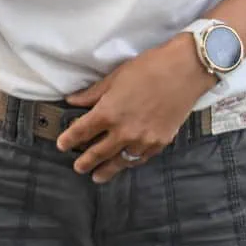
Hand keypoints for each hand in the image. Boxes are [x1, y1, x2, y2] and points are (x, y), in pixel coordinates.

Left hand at [55, 41, 209, 183]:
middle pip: (98, 152)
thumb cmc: (148, 68)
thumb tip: (72, 100)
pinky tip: (125, 163)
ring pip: (120, 161)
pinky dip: (129, 162)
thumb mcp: (115, 78)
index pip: (81, 131)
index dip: (69, 139)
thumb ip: (92, 94)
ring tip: (97, 177)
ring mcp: (143, 140)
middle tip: (77, 168)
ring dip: (107, 169)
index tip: (61, 145)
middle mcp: (123, 131)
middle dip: (85, 161)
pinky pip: (140, 158)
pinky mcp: (160, 143)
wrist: (184, 72)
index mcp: (108, 113)